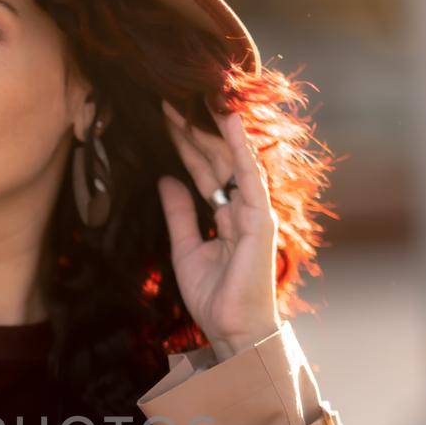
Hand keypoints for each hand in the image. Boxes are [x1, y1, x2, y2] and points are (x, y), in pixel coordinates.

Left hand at [158, 99, 280, 353]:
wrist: (232, 330)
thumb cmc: (214, 297)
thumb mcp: (185, 249)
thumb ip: (178, 213)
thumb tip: (165, 180)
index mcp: (225, 215)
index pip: (202, 170)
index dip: (184, 143)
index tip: (164, 115)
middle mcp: (241, 207)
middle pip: (214, 159)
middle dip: (192, 128)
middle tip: (169, 95)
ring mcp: (254, 210)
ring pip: (229, 160)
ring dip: (211, 127)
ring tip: (194, 94)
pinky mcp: (261, 218)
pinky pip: (249, 175)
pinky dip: (240, 146)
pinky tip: (229, 119)